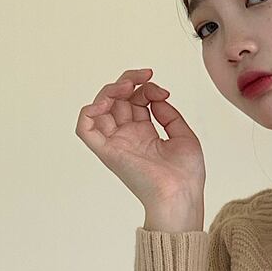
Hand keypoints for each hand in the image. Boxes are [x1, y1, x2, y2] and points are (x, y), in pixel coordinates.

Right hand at [75, 67, 205, 208]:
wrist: (182, 195)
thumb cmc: (186, 175)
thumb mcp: (183, 135)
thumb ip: (168, 114)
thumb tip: (154, 96)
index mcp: (144, 134)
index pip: (135, 101)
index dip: (146, 88)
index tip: (162, 91)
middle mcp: (128, 137)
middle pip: (116, 100)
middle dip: (128, 81)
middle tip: (145, 76)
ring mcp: (116, 143)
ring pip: (99, 108)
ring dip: (110, 90)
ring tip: (128, 85)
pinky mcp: (108, 152)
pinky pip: (85, 129)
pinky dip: (89, 111)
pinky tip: (107, 102)